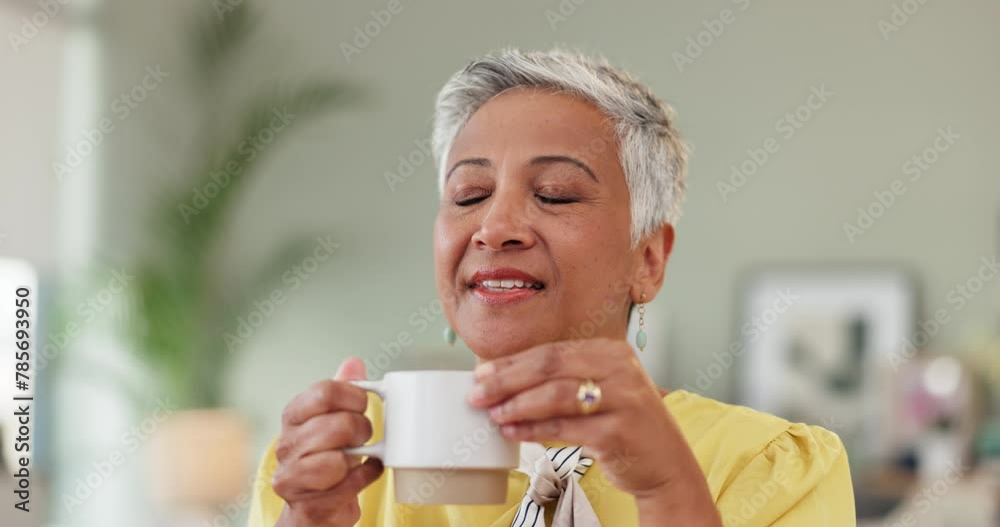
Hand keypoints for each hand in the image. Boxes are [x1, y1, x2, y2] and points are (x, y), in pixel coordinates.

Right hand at [273, 358, 382, 525]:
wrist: (315, 506)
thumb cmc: (326, 457)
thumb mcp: (332, 420)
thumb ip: (341, 392)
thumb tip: (353, 363)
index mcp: (293, 415)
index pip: (324, 392)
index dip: (354, 396)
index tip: (364, 403)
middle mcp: (286, 444)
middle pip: (337, 425)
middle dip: (361, 430)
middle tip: (364, 435)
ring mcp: (292, 476)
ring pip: (337, 460)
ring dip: (360, 457)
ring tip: (359, 455)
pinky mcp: (306, 504)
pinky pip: (347, 486)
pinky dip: (364, 477)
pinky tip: (364, 472)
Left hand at [468, 338, 708, 502]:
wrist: (666, 463)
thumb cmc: (623, 424)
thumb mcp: (601, 389)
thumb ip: (562, 379)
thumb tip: (501, 378)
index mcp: (611, 351)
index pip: (551, 351)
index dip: (512, 362)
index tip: (481, 374)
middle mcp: (620, 368)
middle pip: (550, 367)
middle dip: (507, 380)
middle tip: (477, 394)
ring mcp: (623, 399)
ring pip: (555, 396)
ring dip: (517, 405)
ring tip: (493, 415)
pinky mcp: (619, 432)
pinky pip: (564, 428)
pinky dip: (533, 430)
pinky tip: (513, 433)